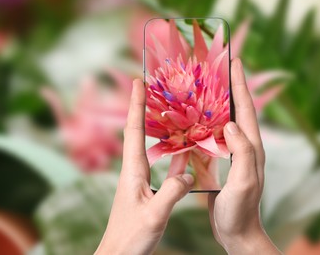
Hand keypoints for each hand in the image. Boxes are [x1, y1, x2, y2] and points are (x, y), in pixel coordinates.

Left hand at [95, 79, 193, 254]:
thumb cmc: (130, 238)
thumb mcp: (154, 215)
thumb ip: (172, 193)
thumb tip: (189, 174)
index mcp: (133, 171)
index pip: (133, 130)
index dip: (135, 105)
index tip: (138, 82)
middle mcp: (135, 171)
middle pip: (140, 132)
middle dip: (145, 108)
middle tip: (154, 88)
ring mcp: (142, 180)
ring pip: (154, 149)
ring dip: (162, 130)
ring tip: (175, 114)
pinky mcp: (149, 191)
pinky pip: (165, 167)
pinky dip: (174, 156)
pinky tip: (187, 154)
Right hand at [208, 58, 280, 253]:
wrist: (236, 232)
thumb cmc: (241, 210)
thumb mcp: (244, 181)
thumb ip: (241, 152)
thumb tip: (230, 122)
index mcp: (251, 147)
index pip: (246, 109)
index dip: (240, 84)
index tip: (234, 61)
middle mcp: (243, 146)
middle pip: (236, 110)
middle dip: (229, 87)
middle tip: (217, 68)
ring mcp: (231, 154)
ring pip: (223, 121)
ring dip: (215, 103)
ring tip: (202, 88)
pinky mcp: (220, 163)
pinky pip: (212, 138)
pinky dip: (204, 124)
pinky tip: (192, 121)